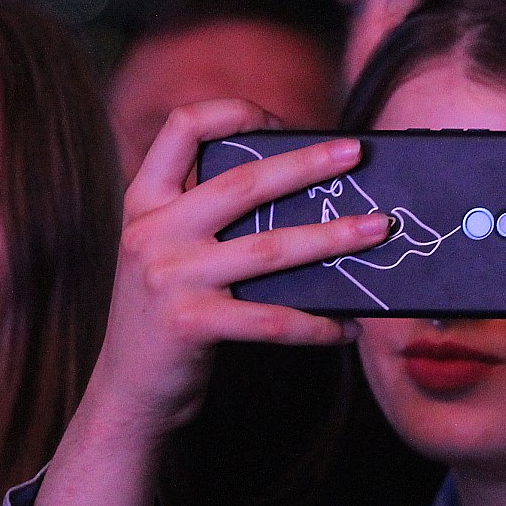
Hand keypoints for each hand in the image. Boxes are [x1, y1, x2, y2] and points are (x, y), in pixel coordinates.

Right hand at [79, 97, 389, 442]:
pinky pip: (270, 319)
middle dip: (307, 163)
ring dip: (332, 237)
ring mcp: (169, 277)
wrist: (127, 393)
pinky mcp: (190, 324)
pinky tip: (349, 326)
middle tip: (356, 154)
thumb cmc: (166, 314)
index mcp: (145, 201)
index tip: (280, 121)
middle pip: (242, 183)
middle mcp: (152, 232)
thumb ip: (208, 217)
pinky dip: (316, 323)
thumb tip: (303, 191)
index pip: (182, 127)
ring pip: (269, 249)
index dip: (233, 112)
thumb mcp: (168, 251)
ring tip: (377, 229)